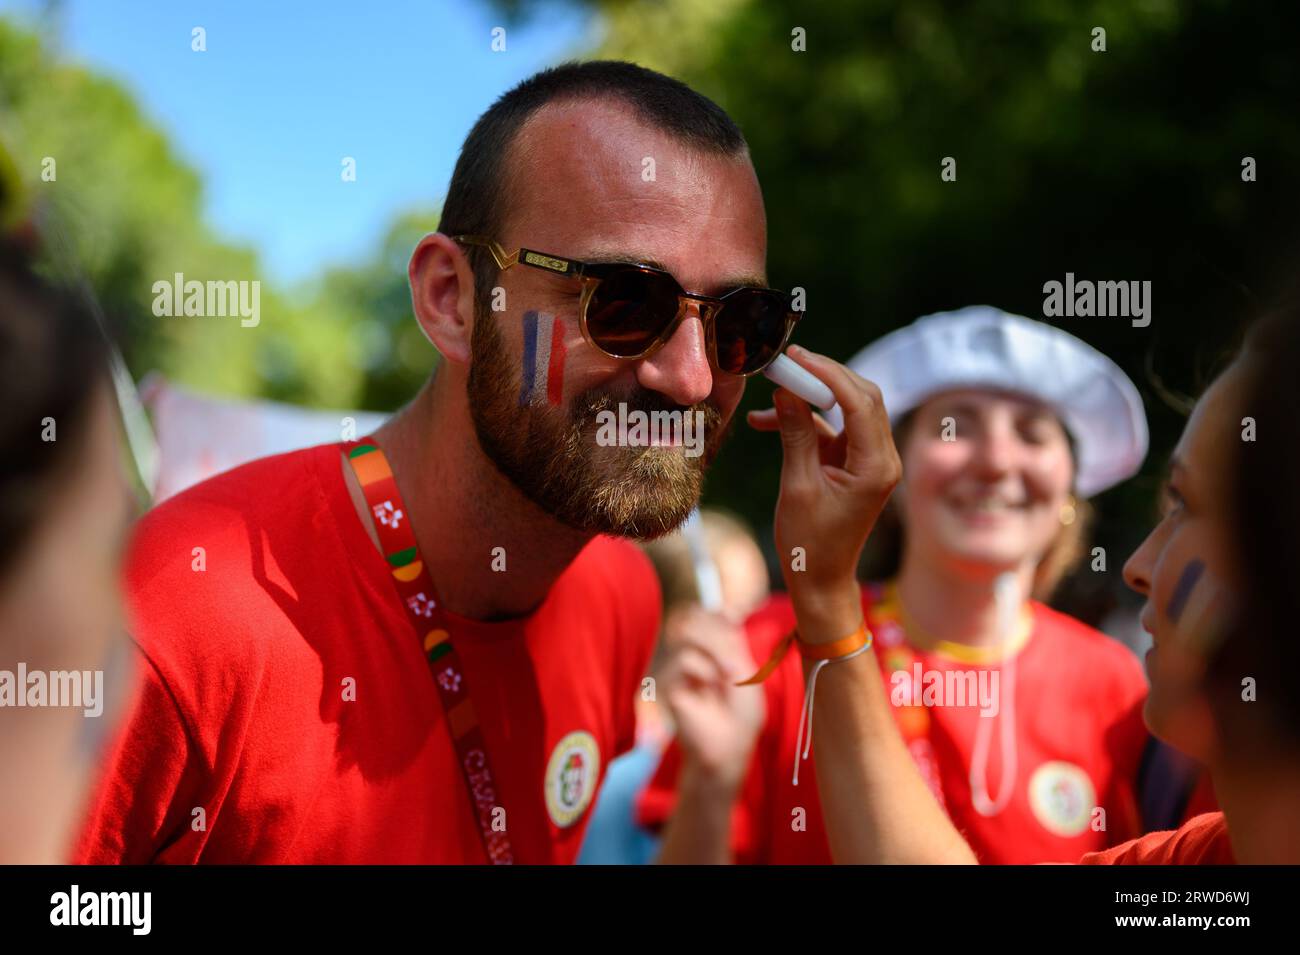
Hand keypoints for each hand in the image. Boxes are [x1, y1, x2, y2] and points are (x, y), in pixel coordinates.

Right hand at [658, 605, 765, 789]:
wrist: (729, 746)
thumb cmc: (742, 713)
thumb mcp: (744, 669)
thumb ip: (731, 640)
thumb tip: (726, 609)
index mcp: (712, 649)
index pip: (705, 614)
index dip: (718, 614)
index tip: (733, 625)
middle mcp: (693, 654)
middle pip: (693, 616)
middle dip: (717, 633)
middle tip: (732, 662)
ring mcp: (679, 667)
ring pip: (686, 632)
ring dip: (714, 649)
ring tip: (726, 674)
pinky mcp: (669, 682)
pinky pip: (684, 659)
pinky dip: (703, 669)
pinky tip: (708, 686)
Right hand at [748, 346, 900, 640]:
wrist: (821, 582)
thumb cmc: (809, 544)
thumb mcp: (797, 486)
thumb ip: (795, 435)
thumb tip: (786, 390)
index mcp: (876, 466)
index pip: (860, 402)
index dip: (828, 373)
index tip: (796, 356)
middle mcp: (882, 458)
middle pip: (861, 397)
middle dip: (823, 375)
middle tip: (787, 360)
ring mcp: (870, 461)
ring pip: (846, 410)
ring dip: (809, 398)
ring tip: (771, 389)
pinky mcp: (854, 465)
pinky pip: (833, 431)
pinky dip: (805, 423)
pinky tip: (767, 421)